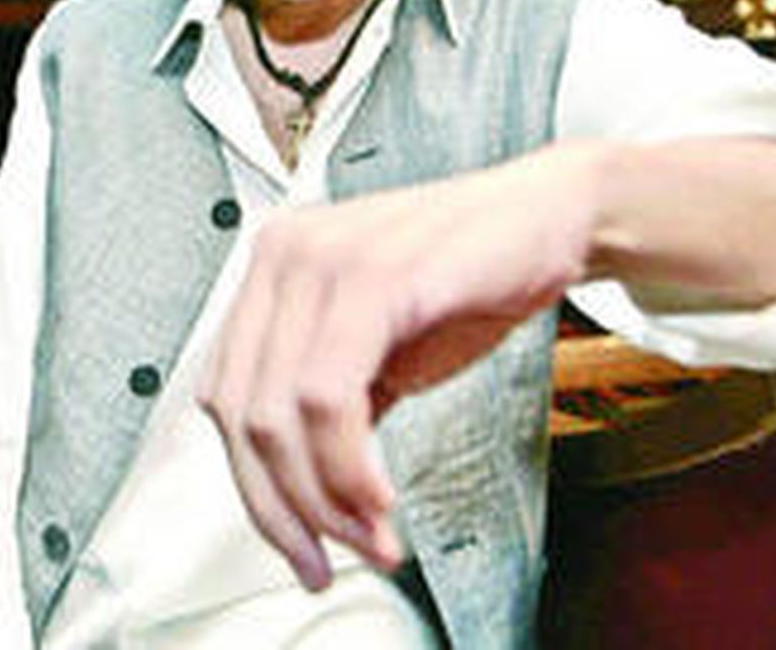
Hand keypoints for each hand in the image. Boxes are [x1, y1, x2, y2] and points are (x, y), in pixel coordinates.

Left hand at [196, 144, 600, 588]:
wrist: (551, 215)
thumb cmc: (468, 276)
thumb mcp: (379, 347)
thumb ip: (328, 404)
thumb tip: (300, 496)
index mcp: (271, 268)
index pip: (224, 395)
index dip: (254, 484)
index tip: (297, 543)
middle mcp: (281, 256)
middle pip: (239, 412)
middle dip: (282, 507)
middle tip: (328, 559)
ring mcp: (321, 261)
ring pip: (279, 412)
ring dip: (323, 499)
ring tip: (371, 539)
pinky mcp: (372, 276)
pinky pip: (329, 396)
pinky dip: (348, 465)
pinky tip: (380, 500)